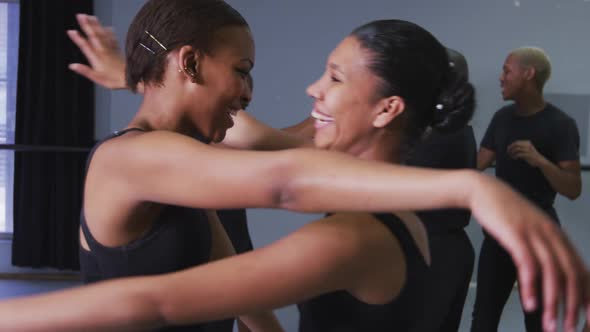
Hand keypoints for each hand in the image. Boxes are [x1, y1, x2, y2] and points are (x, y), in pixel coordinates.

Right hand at [67, 14, 126, 89]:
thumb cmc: (114, 80)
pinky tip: (108, 27)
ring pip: (102, 34)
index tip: (71, 31)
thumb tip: (72, 66)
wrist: (132, 78)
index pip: (85, 46)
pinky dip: (110, 32)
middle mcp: (103, 51)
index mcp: (96, 58)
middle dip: (86, 25)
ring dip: (96, 25)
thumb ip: (85, 71)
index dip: (77, 39)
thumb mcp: (97, 78)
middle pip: (93, 36)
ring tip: (91, 16)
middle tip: (80, 15)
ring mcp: (111, 49)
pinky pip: (113, 39)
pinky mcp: (117, 50)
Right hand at [468, 173, 588, 331]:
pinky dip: (530, 287)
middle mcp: (552, 234)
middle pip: (572, 275)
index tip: (587, 321)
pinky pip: (527, 264)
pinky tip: (528, 304)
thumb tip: (550, 279)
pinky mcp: (515, 233)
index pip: (582, 271)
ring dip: (553, 303)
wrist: (484, 190)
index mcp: (558, 236)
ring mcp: (534, 233)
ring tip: (550, 325)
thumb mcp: (530, 231)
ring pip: (553, 273)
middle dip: (574, 307)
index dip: (587, 298)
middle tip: (570, 329)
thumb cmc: (504, 213)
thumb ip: (543, 251)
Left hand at [507, 140, 545, 166]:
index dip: (511, 145)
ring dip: (512, 153)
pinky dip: (515, 156)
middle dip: (510, 148)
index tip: (508, 149)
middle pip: (516, 144)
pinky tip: (515, 158)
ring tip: (512, 156)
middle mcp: (528, 145)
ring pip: (516, 149)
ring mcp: (528, 150)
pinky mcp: (528, 155)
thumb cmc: (532, 156)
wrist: (540, 161)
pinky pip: (518, 154)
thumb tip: (510, 148)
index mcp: (527, 142)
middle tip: (508, 152)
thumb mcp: (526, 149)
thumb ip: (520, 147)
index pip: (517, 142)